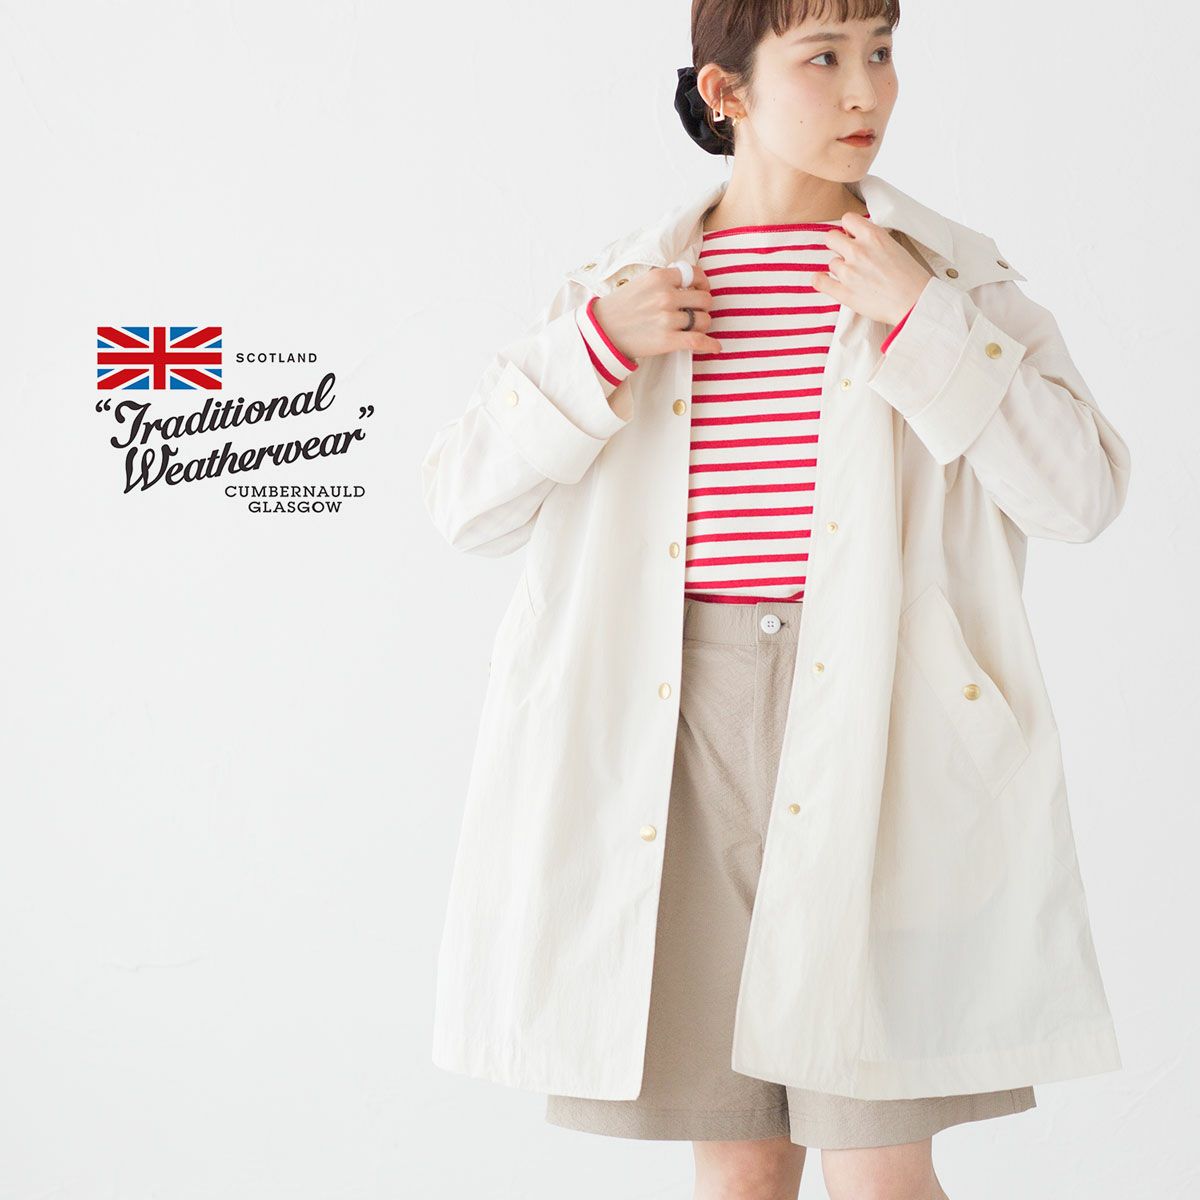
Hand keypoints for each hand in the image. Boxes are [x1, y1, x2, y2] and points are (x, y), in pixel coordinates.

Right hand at [591, 264, 722, 359]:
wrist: (601, 332)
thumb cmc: (619, 308)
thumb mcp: (640, 283)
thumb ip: (664, 281)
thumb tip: (688, 283)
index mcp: (659, 277)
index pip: (695, 274)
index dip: (703, 282)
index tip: (702, 289)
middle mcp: (666, 296)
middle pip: (704, 298)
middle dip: (703, 306)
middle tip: (696, 312)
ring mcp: (667, 319)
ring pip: (704, 320)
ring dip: (703, 325)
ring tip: (695, 328)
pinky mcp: (667, 340)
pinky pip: (698, 341)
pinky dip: (710, 345)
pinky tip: (716, 348)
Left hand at [811, 212, 932, 325]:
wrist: (915, 302)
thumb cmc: (910, 277)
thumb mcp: (894, 246)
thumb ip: (872, 240)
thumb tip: (855, 237)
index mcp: (873, 235)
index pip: (847, 219)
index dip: (849, 229)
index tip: (852, 237)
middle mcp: (858, 250)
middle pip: (831, 237)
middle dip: (838, 245)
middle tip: (847, 256)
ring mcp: (849, 272)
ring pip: (832, 263)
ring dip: (840, 269)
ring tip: (856, 278)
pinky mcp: (843, 292)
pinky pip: (819, 281)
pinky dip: (821, 281)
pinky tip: (825, 282)